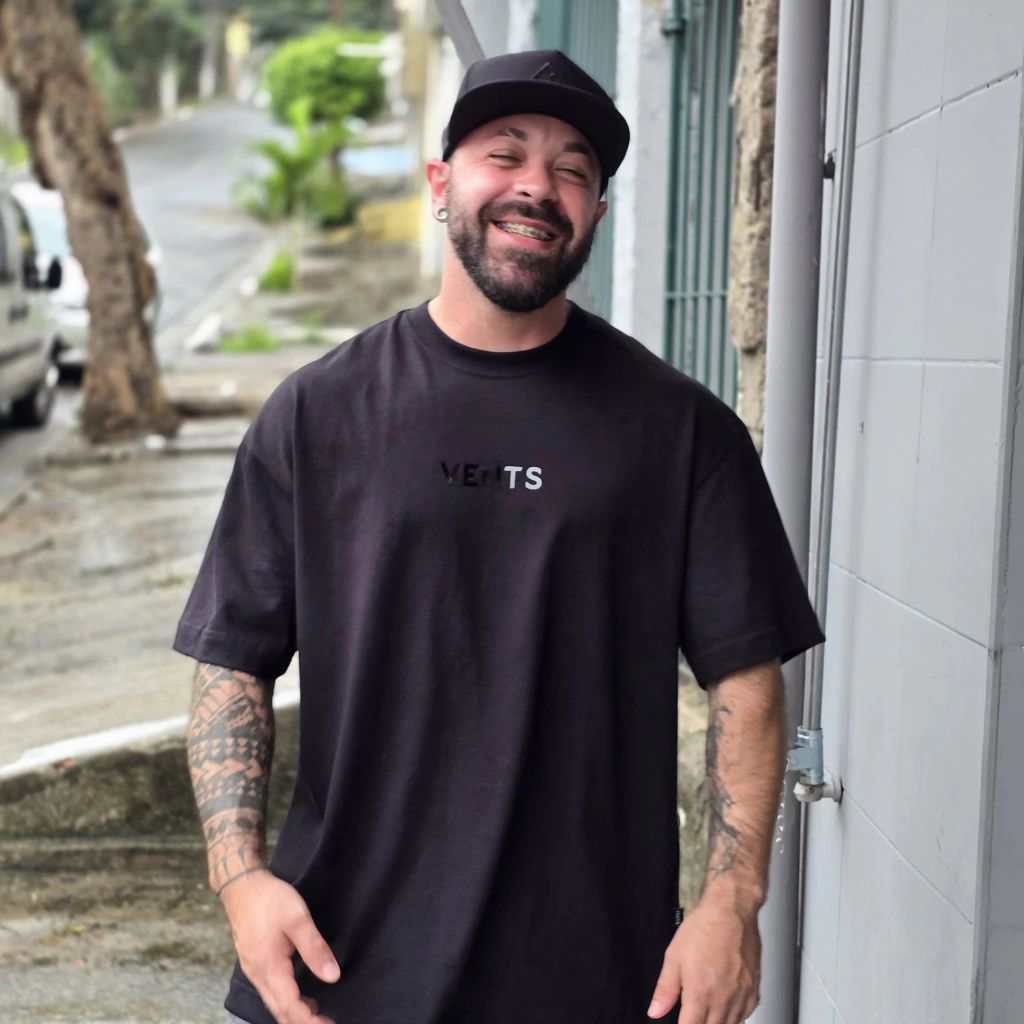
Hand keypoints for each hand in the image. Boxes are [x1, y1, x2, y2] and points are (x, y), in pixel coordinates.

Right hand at [219, 868, 339, 1023]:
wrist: (242, 885)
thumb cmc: (270, 899)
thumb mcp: (298, 918)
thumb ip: (315, 948)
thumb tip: (333, 977)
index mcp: (269, 968)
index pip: (290, 1007)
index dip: (310, 1022)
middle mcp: (258, 976)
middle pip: (280, 1011)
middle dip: (304, 1023)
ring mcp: (254, 971)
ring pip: (274, 1004)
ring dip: (295, 1015)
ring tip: (319, 1017)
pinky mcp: (255, 964)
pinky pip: (271, 993)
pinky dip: (287, 1003)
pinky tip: (303, 999)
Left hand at [647, 895, 760, 1023]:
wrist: (731, 911)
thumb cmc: (704, 929)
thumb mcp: (674, 956)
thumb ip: (665, 989)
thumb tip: (655, 1011)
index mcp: (700, 994)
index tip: (681, 1020)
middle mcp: (723, 1000)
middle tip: (693, 1013)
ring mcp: (741, 997)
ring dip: (717, 1022)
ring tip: (707, 1011)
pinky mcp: (754, 991)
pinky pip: (745, 1015)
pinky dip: (735, 1016)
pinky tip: (726, 1006)